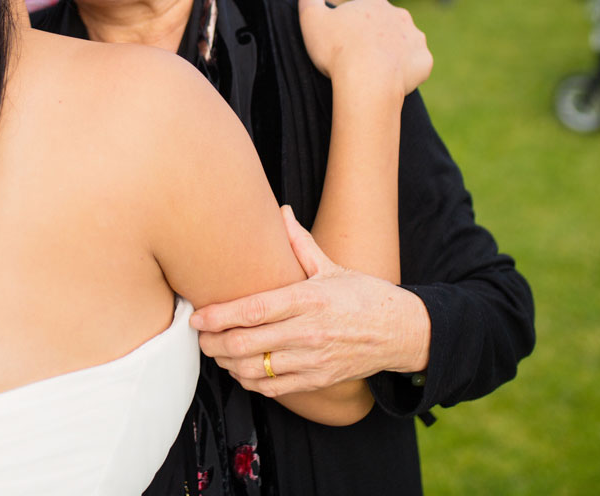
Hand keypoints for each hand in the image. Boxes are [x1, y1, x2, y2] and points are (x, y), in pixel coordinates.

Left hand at [192, 207, 431, 397]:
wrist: (400, 332)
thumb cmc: (363, 296)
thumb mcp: (331, 267)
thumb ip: (300, 243)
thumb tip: (280, 211)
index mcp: (308, 299)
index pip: (254, 310)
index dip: (220, 316)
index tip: (198, 316)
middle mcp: (309, 332)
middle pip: (246, 344)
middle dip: (214, 343)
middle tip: (199, 336)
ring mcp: (312, 360)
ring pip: (255, 369)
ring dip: (227, 363)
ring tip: (217, 351)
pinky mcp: (317, 380)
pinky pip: (273, 388)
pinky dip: (250, 381)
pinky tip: (240, 369)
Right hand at [298, 0, 431, 98]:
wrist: (367, 80)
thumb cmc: (338, 49)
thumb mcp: (311, 19)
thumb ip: (309, 0)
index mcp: (374, 2)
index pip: (361, 11)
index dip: (350, 27)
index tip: (341, 43)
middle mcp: (399, 15)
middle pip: (384, 25)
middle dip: (374, 38)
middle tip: (356, 58)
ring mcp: (415, 38)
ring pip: (402, 44)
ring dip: (392, 53)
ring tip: (374, 71)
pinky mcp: (424, 61)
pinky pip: (415, 65)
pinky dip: (406, 72)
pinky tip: (391, 81)